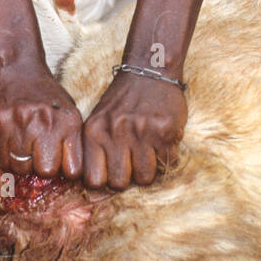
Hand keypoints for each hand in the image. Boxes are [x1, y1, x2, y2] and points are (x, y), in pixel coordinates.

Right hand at [0, 64, 83, 180]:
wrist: (16, 66)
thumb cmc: (45, 95)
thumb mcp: (68, 112)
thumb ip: (72, 142)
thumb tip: (73, 176)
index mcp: (68, 121)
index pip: (73, 170)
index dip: (65, 170)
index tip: (59, 162)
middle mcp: (45, 122)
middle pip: (46, 171)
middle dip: (41, 166)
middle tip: (37, 152)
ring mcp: (20, 122)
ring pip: (21, 167)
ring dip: (21, 162)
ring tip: (22, 145)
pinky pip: (0, 158)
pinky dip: (4, 156)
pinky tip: (9, 142)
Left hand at [83, 71, 186, 190]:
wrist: (149, 70)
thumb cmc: (122, 101)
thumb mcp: (98, 119)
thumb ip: (94, 150)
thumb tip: (95, 190)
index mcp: (94, 131)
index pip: (93, 180)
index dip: (104, 182)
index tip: (111, 174)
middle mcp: (115, 132)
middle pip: (120, 183)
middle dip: (128, 178)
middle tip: (133, 162)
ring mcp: (141, 132)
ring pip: (145, 178)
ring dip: (149, 169)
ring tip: (148, 151)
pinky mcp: (165, 131)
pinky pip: (168, 164)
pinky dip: (167, 157)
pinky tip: (162, 141)